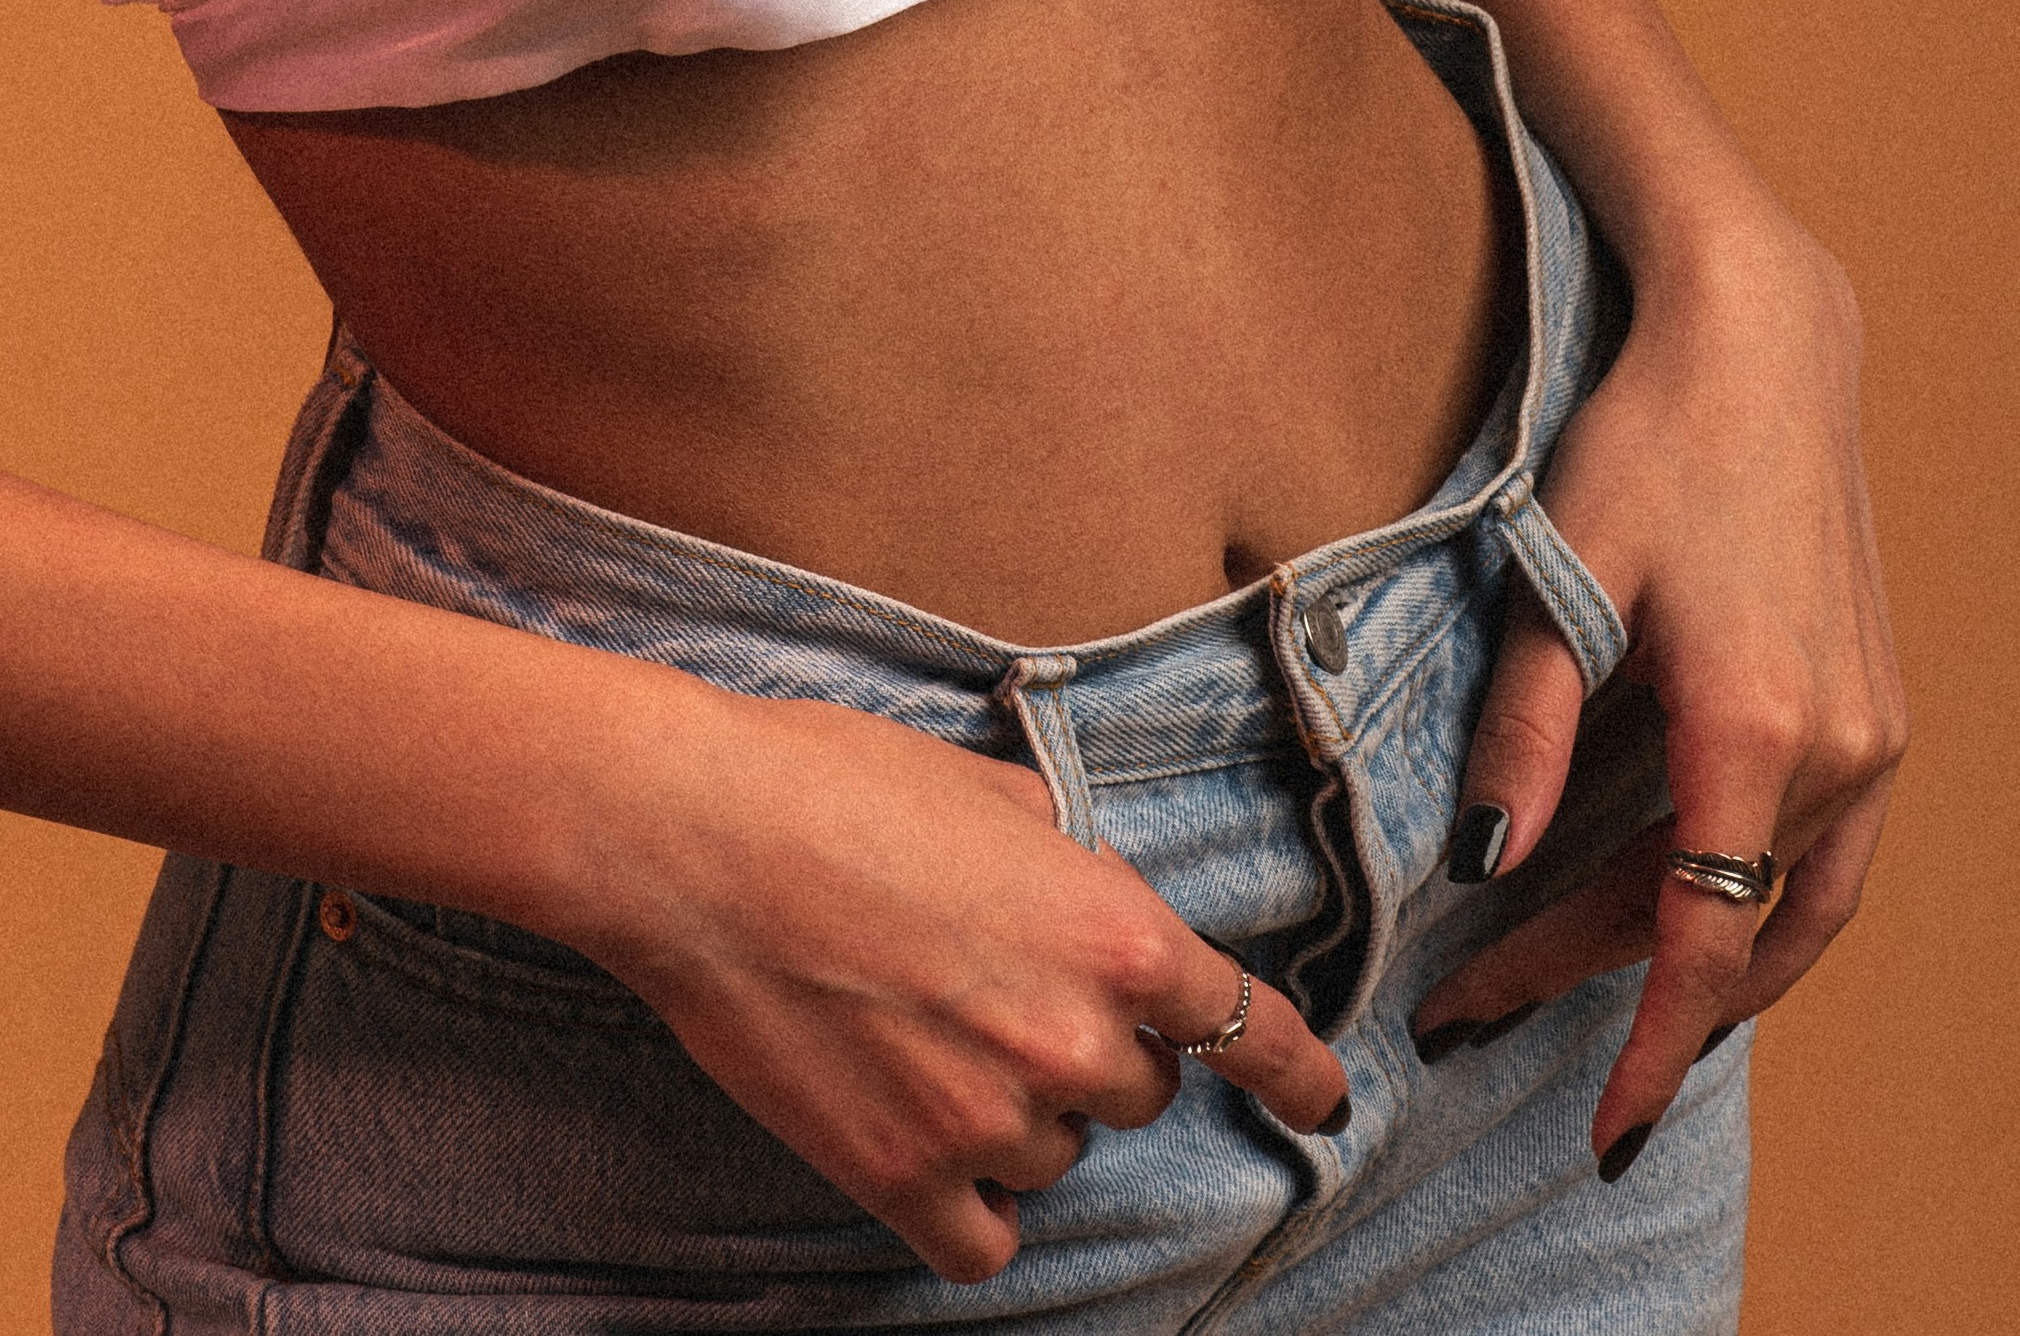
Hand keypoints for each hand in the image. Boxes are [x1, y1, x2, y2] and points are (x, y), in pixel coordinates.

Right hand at [574, 684, 1352, 1279]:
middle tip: (991, 987)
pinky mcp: (904, 1178)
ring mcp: (989, 1120)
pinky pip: (981, 1238)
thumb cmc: (831, 781)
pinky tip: (923, 1145)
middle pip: (1136, 1093)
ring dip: (1013, 1114)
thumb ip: (1062, 858)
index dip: (1294, 1071)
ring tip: (919, 1031)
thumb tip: (1074, 890)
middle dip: (1087, 1049)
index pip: (1247, 1029)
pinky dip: (964, 1204)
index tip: (1323, 1100)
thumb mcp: (985, 785)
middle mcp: (1072, 1039)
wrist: (696, 837)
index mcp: (1112, 932)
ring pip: (1053, 1158)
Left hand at [1412, 209, 1904, 1165]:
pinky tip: (1680, 910)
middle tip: (1487, 1005)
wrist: (1762, 341)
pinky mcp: (1878, 706)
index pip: (1700, 942)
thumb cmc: (1649, 439)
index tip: (1597, 1126)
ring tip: (1579, 987)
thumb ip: (1528, 731)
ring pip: (1788, 908)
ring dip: (1697, 961)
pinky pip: (1822, 854)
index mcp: (1757, 726)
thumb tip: (1485, 864)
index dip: (1645, 1043)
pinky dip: (1754, 904)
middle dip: (1617, 990)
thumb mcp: (1562, 577)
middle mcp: (1840, 748)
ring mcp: (1875, 732)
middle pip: (1727, 928)